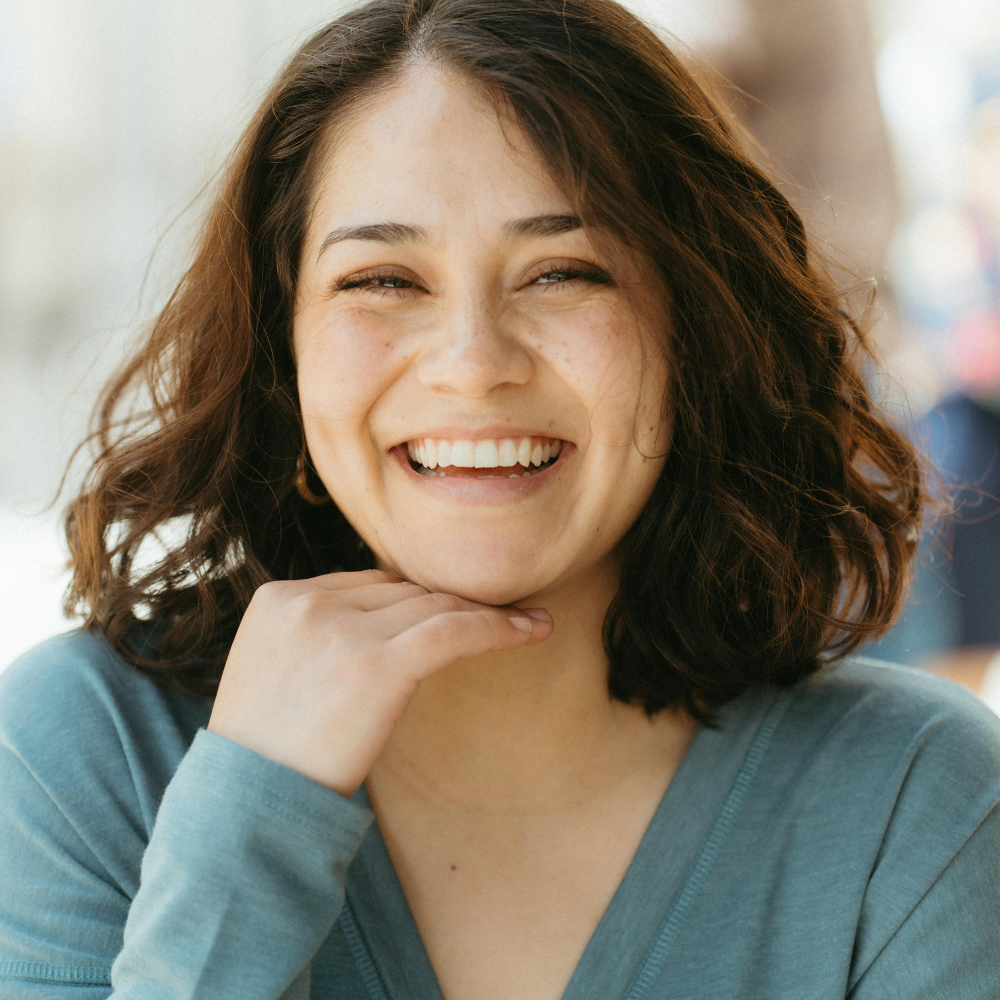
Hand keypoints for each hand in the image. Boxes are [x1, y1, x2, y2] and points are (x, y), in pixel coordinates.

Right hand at [207, 570, 552, 795]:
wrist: (246, 810)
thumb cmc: (266, 753)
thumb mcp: (274, 672)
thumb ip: (318, 634)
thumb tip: (388, 620)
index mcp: (278, 598)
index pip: (368, 583)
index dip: (414, 601)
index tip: (453, 613)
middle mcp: (307, 602)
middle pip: (403, 590)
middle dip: (450, 606)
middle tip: (499, 617)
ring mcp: (339, 629)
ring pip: (433, 605)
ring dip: (484, 612)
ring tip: (527, 620)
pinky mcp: (376, 663)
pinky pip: (454, 630)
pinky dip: (499, 628)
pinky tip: (533, 629)